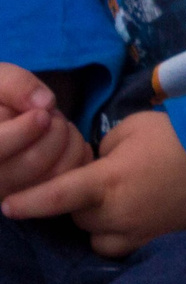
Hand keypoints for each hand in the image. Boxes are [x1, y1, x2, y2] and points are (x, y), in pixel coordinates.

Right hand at [0, 65, 92, 199]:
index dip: (25, 131)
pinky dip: (79, 157)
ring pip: (53, 177)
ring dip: (69, 143)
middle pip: (31, 163)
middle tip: (51, 116)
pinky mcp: (35, 198)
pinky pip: (70, 185)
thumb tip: (46, 103)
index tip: (42, 114)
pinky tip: (69, 141)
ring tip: (58, 126)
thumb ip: (15, 85)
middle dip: (55, 132)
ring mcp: (11, 193)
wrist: (0, 117)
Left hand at [3, 112, 185, 256]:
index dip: (27, 203)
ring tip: (119, 202)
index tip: (5, 207)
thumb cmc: (178, 138)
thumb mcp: (132, 129)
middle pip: (76, 217)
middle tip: (102, 182)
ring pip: (95, 236)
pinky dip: (118, 233)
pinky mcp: (153, 243)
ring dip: (98, 221)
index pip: (56, 195)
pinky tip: (133, 215)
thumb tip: (96, 166)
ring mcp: (136, 233)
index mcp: (108, 180)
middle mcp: (117, 213)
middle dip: (81, 203)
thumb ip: (102, 150)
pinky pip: (119, 246)